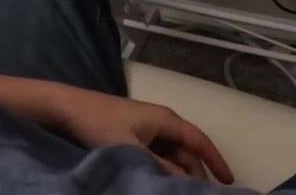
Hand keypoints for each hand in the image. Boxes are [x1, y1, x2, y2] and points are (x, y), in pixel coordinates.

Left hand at [57, 88, 234, 183]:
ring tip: (180, 191)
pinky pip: (156, 152)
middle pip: (186, 149)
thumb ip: (161, 167)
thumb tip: (186, 182)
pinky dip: (162, 166)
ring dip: (178, 171)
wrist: (66, 108)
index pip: (199, 141)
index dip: (215, 160)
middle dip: (196, 171)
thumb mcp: (131, 150)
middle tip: (201, 194)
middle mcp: (160, 121)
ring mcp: (145, 126)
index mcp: (165, 119)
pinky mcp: (131, 132)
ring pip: (170, 152)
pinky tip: (158, 181)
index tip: (229, 181)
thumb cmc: (99, 124)